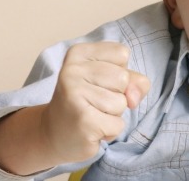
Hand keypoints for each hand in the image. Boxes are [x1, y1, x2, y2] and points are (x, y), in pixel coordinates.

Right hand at [42, 42, 150, 162]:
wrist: (54, 134)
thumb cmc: (87, 103)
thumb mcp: (110, 81)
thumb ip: (132, 80)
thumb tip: (133, 98)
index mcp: (78, 53)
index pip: (122, 53)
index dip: (119, 71)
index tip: (97, 82)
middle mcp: (72, 70)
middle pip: (123, 78)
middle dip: (117, 95)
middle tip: (93, 102)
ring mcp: (75, 94)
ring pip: (122, 102)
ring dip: (113, 114)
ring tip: (92, 114)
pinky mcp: (83, 120)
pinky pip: (118, 125)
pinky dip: (110, 131)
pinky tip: (91, 128)